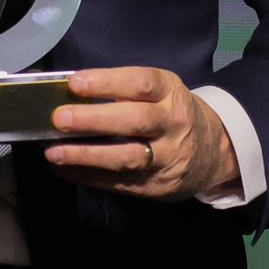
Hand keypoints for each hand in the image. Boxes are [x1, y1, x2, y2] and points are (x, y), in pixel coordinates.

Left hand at [45, 66, 238, 199]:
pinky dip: (89, 177)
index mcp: (170, 92)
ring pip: (128, 157)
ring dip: (87, 155)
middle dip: (94, 120)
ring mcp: (168, 158)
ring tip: (54, 152)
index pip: (141, 83)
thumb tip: (69, 94)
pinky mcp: (158, 186)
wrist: (214, 152)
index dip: (107, 82)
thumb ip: (124, 92)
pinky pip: (120, 183)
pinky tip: (65, 170)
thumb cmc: (171, 113)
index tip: (75, 83)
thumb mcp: (161, 93)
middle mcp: (173, 124)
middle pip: (135, 121)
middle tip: (60, 119)